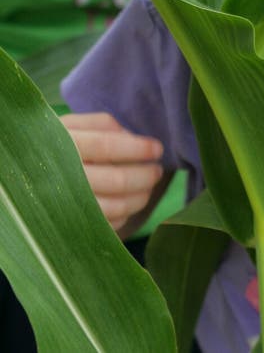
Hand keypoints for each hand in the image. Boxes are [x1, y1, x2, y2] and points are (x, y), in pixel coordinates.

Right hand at [61, 112, 165, 233]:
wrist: (13, 176)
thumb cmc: (50, 145)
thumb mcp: (69, 125)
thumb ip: (102, 125)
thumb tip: (134, 138)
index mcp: (60, 145)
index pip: (107, 146)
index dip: (137, 148)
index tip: (157, 148)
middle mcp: (58, 178)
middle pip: (115, 180)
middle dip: (145, 176)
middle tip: (157, 170)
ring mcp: (60, 207)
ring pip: (113, 207)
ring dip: (139, 197)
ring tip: (148, 187)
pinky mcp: (64, 229)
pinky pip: (103, 227)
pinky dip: (123, 217)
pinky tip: (127, 205)